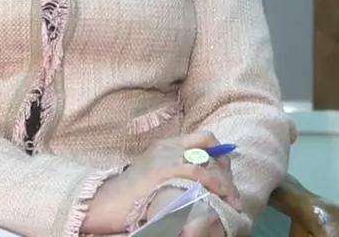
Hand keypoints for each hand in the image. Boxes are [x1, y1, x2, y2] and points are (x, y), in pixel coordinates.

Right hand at [81, 131, 241, 233]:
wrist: (106, 201)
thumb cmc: (130, 194)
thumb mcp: (154, 175)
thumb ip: (174, 171)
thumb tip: (199, 182)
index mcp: (166, 144)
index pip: (203, 137)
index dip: (221, 154)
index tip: (228, 174)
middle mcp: (167, 145)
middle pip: (208, 145)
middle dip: (226, 168)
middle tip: (233, 191)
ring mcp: (164, 156)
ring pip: (206, 162)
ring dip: (224, 182)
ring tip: (231, 200)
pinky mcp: (162, 170)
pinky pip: (197, 172)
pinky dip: (213, 184)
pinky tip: (219, 197)